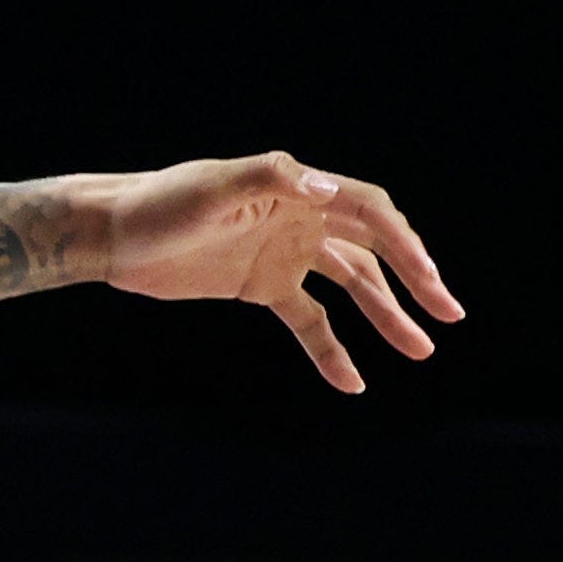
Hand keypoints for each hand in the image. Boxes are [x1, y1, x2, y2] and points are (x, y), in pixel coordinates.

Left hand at [80, 152, 458, 392]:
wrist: (114, 233)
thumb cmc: (161, 202)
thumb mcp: (214, 187)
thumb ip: (271, 179)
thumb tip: (328, 189)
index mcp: (299, 189)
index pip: (369, 212)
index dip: (404, 243)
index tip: (428, 279)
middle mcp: (302, 218)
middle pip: (374, 251)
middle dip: (414, 281)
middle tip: (449, 315)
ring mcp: (285, 254)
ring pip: (352, 288)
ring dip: (386, 317)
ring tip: (420, 351)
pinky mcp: (262, 286)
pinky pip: (309, 321)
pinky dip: (331, 350)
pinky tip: (354, 382)